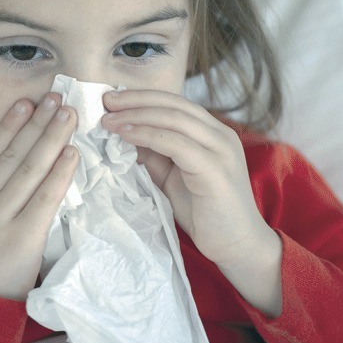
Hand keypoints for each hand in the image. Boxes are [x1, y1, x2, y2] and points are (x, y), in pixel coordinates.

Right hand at [0, 93, 78, 299]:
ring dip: (52, 137)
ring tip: (68, 115)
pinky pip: (46, 197)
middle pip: (14, 153)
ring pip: (30, 169)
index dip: (11, 124)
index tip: (27, 103)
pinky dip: (60, 172)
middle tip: (57, 98)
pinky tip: (72, 153)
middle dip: (38, 122)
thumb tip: (16, 158)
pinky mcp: (22, 238)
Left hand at [102, 89, 281, 315]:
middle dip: (136, 100)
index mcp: (214, 133)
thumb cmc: (205, 212)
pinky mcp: (215, 169)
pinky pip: (176, 143)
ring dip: (137, 116)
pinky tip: (126, 136)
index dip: (142, 97)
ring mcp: (221, 150)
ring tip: (109, 120)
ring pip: (174, 119)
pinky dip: (148, 136)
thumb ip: (155, 154)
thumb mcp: (173, 176)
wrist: (237, 246)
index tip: (112, 99)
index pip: (175, 103)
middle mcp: (221, 135)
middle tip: (105, 102)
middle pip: (174, 104)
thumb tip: (124, 133)